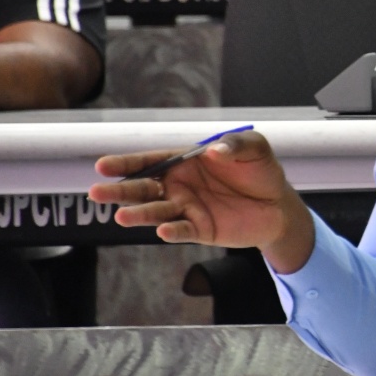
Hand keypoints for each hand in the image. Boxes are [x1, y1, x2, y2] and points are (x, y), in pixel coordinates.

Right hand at [88, 130, 315, 272]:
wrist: (279, 204)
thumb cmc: (261, 170)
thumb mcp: (255, 148)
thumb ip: (236, 145)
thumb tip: (213, 150)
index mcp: (185, 162)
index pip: (151, 161)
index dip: (127, 164)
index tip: (103, 166)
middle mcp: (179, 186)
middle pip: (144, 187)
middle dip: (120, 190)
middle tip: (96, 192)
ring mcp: (187, 208)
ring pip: (157, 211)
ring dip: (140, 214)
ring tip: (122, 216)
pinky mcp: (200, 229)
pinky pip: (182, 230)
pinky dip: (171, 230)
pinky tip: (162, 230)